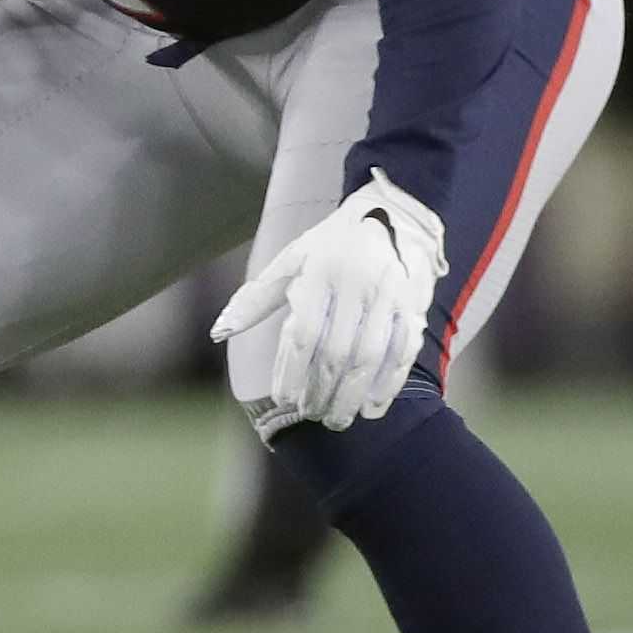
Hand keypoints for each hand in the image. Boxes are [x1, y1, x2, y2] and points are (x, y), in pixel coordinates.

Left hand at [213, 173, 447, 430]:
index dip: (291, 372)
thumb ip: (256, 298)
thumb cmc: (332, 245)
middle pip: (336, 351)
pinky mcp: (414, 305)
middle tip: (310, 415)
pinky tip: (372, 408)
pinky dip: (388, 385)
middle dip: (321, 391)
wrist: (395, 212)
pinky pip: (403, 352)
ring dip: (352, 396)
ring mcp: (389, 295)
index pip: (303, 333)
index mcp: (321, 271)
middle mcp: (356, 283)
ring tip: (336, 420)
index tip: (282, 400)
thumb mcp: (291, 260)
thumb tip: (218, 332)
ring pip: (371, 357)